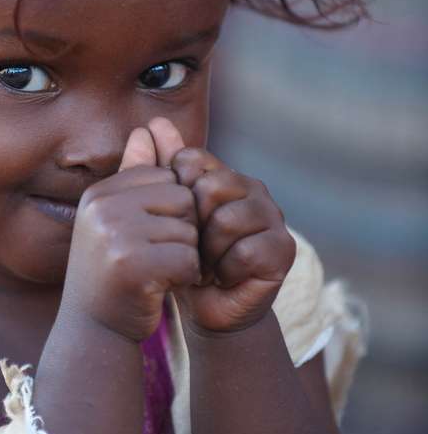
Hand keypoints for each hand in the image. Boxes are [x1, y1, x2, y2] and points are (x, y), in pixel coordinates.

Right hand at [59, 122, 200, 342]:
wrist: (94, 330)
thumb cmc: (113, 273)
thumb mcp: (119, 220)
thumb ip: (136, 176)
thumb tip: (147, 129)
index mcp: (100, 193)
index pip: (166, 178)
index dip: (170, 211)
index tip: (148, 236)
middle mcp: (102, 209)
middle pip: (182, 200)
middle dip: (181, 232)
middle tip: (153, 257)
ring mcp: (115, 236)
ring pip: (188, 231)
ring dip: (183, 257)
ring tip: (153, 273)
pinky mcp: (133, 266)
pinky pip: (188, 259)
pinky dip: (184, 277)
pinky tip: (160, 287)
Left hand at [152, 123, 295, 332]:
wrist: (206, 309)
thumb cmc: (182, 258)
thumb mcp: (159, 214)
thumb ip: (150, 170)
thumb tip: (150, 124)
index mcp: (221, 174)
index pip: (190, 159)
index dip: (173, 193)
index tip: (174, 222)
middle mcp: (252, 188)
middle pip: (210, 186)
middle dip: (191, 226)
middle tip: (191, 249)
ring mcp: (272, 216)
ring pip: (227, 220)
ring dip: (208, 252)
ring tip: (206, 264)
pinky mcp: (284, 248)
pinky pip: (245, 252)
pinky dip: (226, 271)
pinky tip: (225, 278)